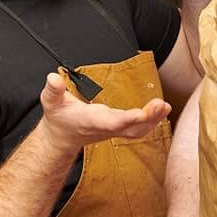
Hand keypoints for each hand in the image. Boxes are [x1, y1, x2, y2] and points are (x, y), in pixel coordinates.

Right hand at [39, 73, 170, 152]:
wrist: (61, 137)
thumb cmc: (59, 118)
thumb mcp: (50, 102)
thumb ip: (53, 90)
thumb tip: (52, 78)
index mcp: (91, 121)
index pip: (112, 122)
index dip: (127, 119)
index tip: (141, 113)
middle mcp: (105, 127)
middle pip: (131, 128)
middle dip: (147, 119)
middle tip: (161, 105)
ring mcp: (113, 130)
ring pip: (138, 130)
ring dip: (153, 120)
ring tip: (165, 106)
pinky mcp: (118, 128)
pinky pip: (138, 129)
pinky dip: (151, 121)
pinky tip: (161, 111)